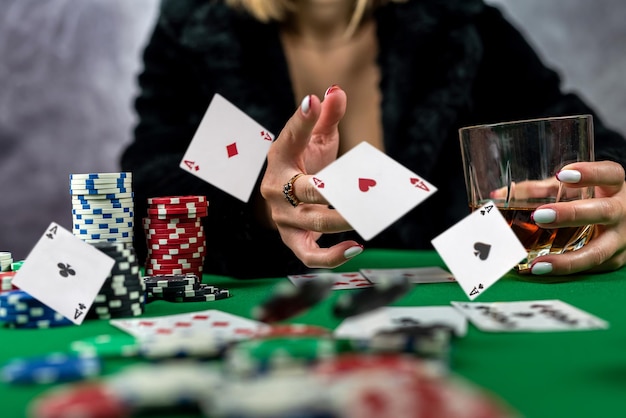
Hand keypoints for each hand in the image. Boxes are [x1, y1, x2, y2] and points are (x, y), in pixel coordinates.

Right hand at [259, 87, 362, 267]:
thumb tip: (335, 92)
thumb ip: (325, 117)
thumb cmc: (302, 163)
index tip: (313, 102)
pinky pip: (309, 256)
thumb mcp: (313, 139)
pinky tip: (356, 247)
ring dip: (345, 220)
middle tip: (367, 188)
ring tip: (372, 217)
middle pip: (308, 190)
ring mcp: (283, 218)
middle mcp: (276, 189)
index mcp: (280, 157)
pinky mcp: (293, 241)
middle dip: (338, 190)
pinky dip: (332, 257)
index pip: (290, 137)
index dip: (301, 121)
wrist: (283, 196)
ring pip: (314, 223)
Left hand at [530, 161, 625, 274]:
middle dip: (571, 214)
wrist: (623, 222)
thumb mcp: (573, 189)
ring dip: (567, 259)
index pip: (610, 174)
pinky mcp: (615, 261)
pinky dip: (565, 270)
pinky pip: (591, 268)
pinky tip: (540, 270)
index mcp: (614, 186)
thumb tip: (496, 195)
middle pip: (604, 212)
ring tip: (539, 263)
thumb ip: (540, 189)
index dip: (590, 173)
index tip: (562, 174)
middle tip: (539, 216)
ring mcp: (621, 239)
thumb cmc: (591, 199)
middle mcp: (623, 212)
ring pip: (600, 251)